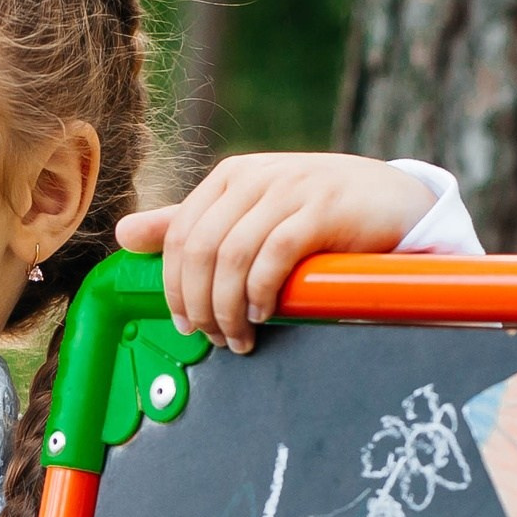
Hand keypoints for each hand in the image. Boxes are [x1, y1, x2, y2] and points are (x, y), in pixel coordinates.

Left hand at [115, 153, 438, 352]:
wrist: (392, 201)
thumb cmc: (316, 213)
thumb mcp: (248, 213)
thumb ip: (188, 224)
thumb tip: (123, 234)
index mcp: (229, 178)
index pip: (178, 236)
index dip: (173, 287)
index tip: (185, 325)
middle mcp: (254, 176)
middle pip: (199, 249)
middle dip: (197, 304)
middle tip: (211, 339)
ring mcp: (290, 188)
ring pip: (232, 256)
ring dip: (227, 308)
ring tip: (238, 338)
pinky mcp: (323, 209)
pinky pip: (274, 255)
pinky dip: (260, 292)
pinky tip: (264, 314)